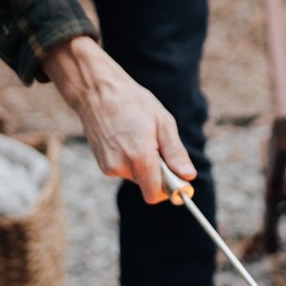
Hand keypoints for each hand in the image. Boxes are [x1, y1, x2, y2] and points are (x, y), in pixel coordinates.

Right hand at [41, 36, 194, 202]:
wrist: (97, 92)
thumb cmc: (133, 102)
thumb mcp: (163, 122)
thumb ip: (175, 153)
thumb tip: (188, 176)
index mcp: (140, 157)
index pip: (156, 194)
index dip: (170, 188)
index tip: (178, 177)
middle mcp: (122, 166)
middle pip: (148, 186)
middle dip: (158, 173)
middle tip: (159, 145)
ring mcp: (109, 167)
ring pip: (137, 177)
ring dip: (144, 165)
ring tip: (140, 137)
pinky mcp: (102, 165)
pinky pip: (125, 170)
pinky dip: (131, 160)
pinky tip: (128, 139)